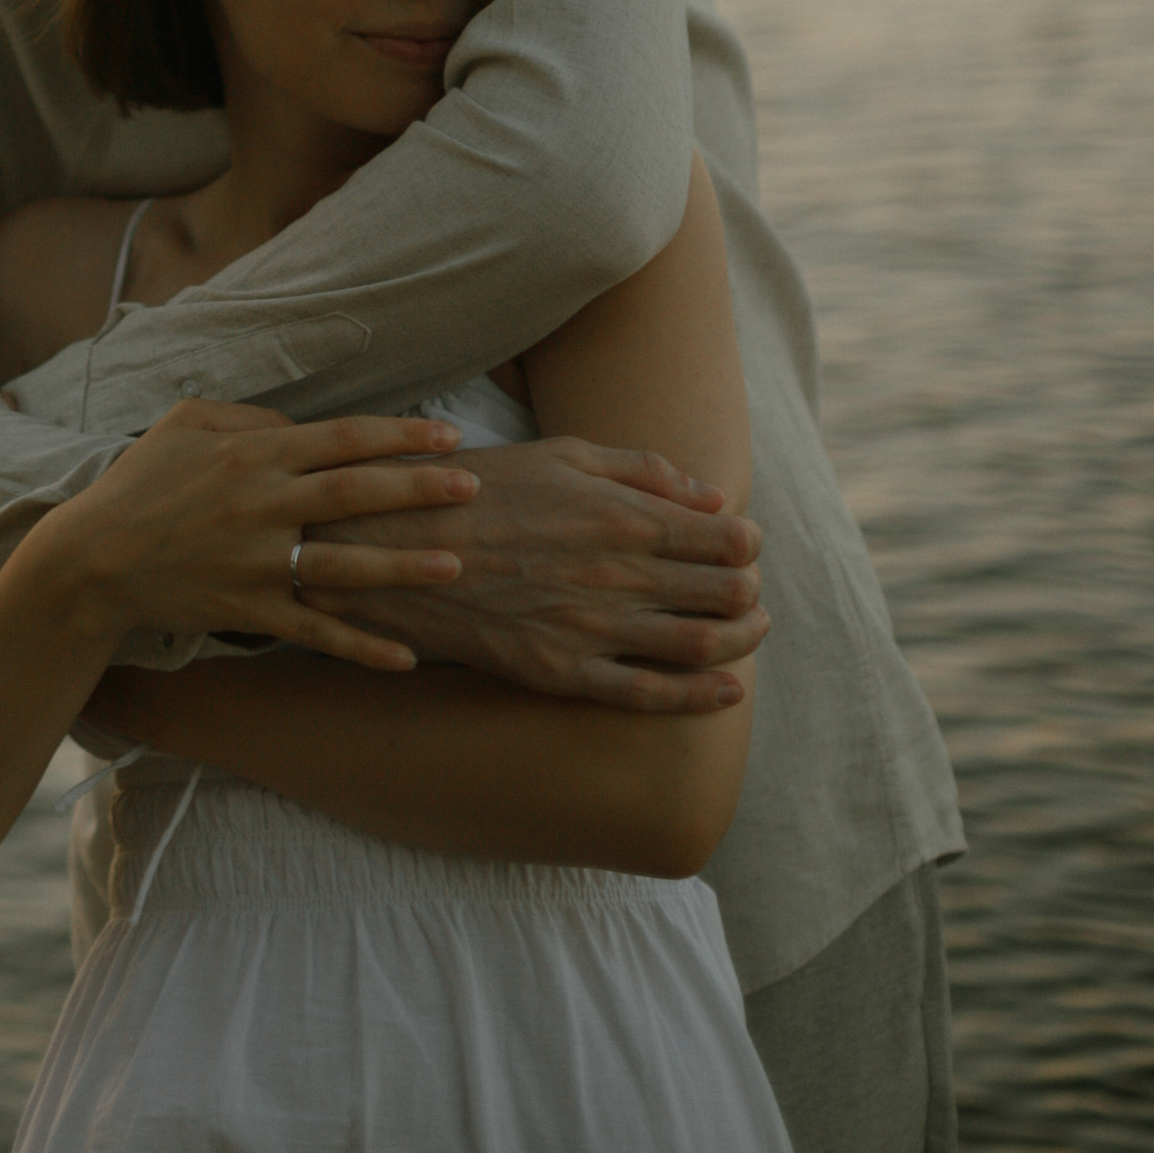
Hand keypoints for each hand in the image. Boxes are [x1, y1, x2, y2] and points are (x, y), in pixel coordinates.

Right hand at [44, 398, 477, 671]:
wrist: (94, 557)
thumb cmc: (140, 481)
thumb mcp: (186, 421)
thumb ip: (249, 414)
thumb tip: (300, 423)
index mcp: (253, 453)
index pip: (340, 437)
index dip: (397, 435)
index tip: (446, 435)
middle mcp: (262, 503)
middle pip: (355, 492)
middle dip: (418, 488)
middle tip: (472, 488)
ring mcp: (257, 560)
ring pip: (344, 563)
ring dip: (404, 566)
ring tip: (456, 565)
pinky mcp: (248, 610)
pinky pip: (314, 631)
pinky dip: (359, 646)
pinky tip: (405, 658)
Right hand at [310, 435, 767, 709]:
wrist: (403, 542)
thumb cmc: (487, 488)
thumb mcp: (563, 455)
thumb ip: (642, 471)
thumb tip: (713, 496)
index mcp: (618, 513)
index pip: (724, 538)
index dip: (748, 544)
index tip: (745, 544)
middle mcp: (615, 573)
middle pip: (722, 593)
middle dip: (750, 592)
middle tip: (750, 590)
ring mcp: (590, 628)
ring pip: (699, 646)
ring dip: (741, 641)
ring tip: (750, 630)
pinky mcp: (563, 672)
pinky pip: (647, 695)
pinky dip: (699, 698)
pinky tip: (727, 692)